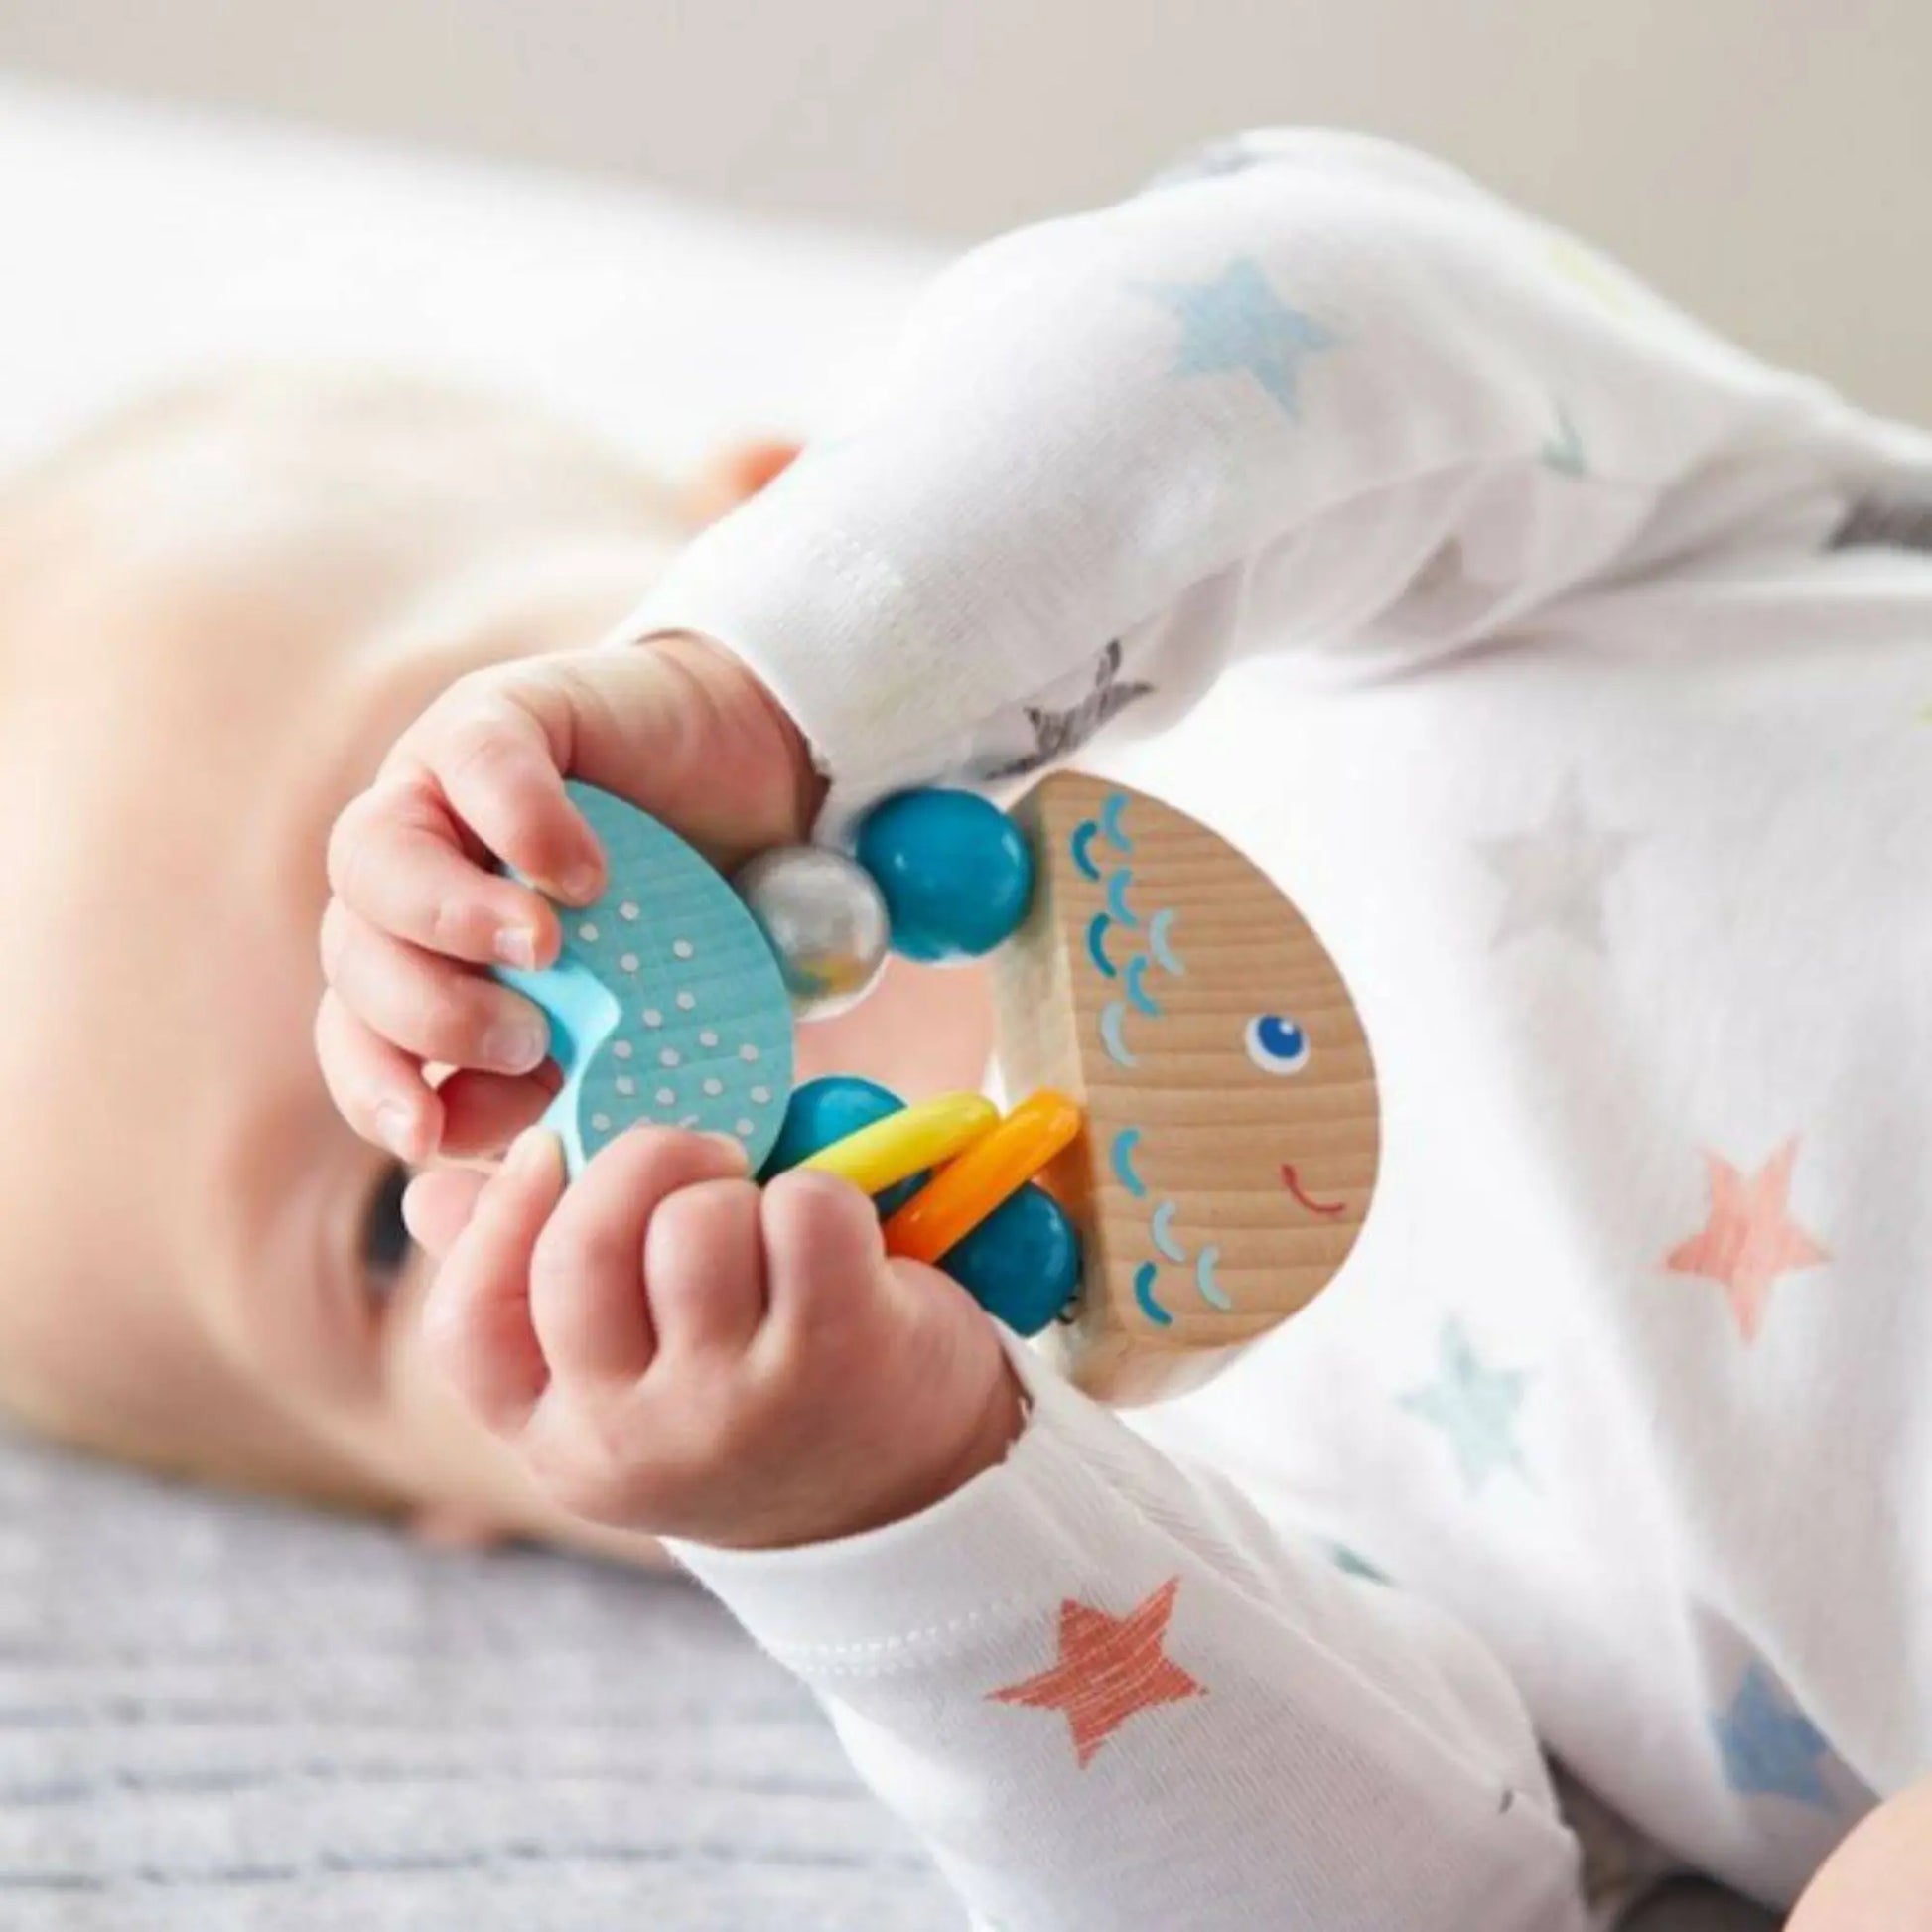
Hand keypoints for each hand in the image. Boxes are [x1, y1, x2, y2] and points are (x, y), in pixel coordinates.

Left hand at [317, 633, 819, 1162]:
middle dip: (426, 1015)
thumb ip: (576, 1084)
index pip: (356, 1040)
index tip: (428, 1137)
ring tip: (543, 951)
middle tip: (525, 1040)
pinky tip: (584, 874)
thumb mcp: (636, 1022)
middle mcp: (408, 879)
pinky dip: (520, 821)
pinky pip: (474, 763)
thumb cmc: (694, 915)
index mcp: (425, 962)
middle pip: (349, 955)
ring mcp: (438, 790)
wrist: (751, 780)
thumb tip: (525, 1155)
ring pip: (368, 859)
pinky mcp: (498, 716)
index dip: (375, 1092)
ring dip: (446, 920)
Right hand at [404, 1128, 1024, 1548]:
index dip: (498, 1218)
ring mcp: (737, 1404)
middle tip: (697, 1158)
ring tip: (768, 1219)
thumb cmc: (748, 1399)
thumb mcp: (631, 1373)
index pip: (468, 1328)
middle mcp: (637, 1437)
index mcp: (563, 1440)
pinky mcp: (838, 1354)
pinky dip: (824, 1194)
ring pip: (695, 1223)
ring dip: (739, 1188)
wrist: (911, 1499)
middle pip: (580, 1251)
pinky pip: (803, 1210)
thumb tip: (432, 1194)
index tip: (546, 1152)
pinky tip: (838, 1238)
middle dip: (637, 1162)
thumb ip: (533, 1285)